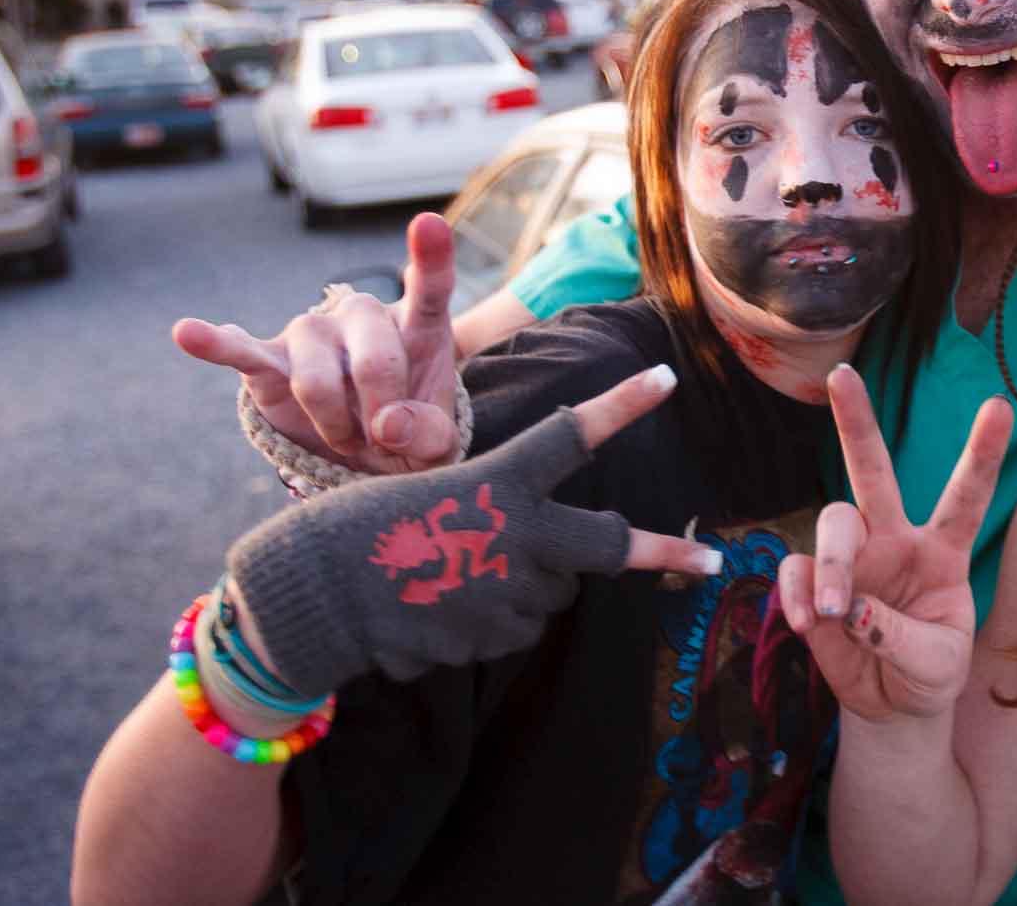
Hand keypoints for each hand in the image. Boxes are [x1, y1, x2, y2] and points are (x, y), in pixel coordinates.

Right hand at [174, 211, 461, 472]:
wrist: (365, 456)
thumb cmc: (409, 433)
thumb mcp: (437, 443)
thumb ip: (428, 433)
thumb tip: (387, 425)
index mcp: (418, 326)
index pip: (428, 286)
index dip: (429, 256)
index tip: (428, 223)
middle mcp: (363, 317)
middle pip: (374, 354)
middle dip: (381, 406)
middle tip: (385, 439)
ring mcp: (314, 335)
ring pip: (318, 377)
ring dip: (334, 420)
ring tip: (347, 437)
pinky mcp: (269, 362)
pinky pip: (242, 352)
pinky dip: (217, 345)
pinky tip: (188, 332)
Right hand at [226, 364, 719, 694]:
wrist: (309, 594)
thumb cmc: (363, 526)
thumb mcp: (434, 490)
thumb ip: (499, 510)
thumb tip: (547, 554)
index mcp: (500, 479)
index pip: (573, 433)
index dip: (624, 403)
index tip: (668, 376)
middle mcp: (519, 535)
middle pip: (611, 544)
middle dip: (661, 550)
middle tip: (707, 557)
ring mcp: (510, 594)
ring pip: (555, 595)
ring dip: (530, 586)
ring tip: (460, 573)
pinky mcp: (491, 640)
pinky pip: (514, 629)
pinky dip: (491, 622)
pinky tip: (440, 607)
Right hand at [777, 365, 1013, 722]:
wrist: (891, 708)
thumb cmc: (928, 675)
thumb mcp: (937, 667)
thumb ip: (900, 638)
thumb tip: (850, 610)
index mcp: (944, 552)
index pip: (965, 497)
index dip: (980, 454)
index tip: (999, 406)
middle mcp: (897, 540)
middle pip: (874, 472)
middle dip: (857, 423)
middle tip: (841, 376)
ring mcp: (854, 558)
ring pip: (833, 522)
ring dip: (830, 564)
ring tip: (830, 612)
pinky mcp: (814, 583)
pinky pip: (795, 571)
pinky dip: (795, 596)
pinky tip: (805, 625)